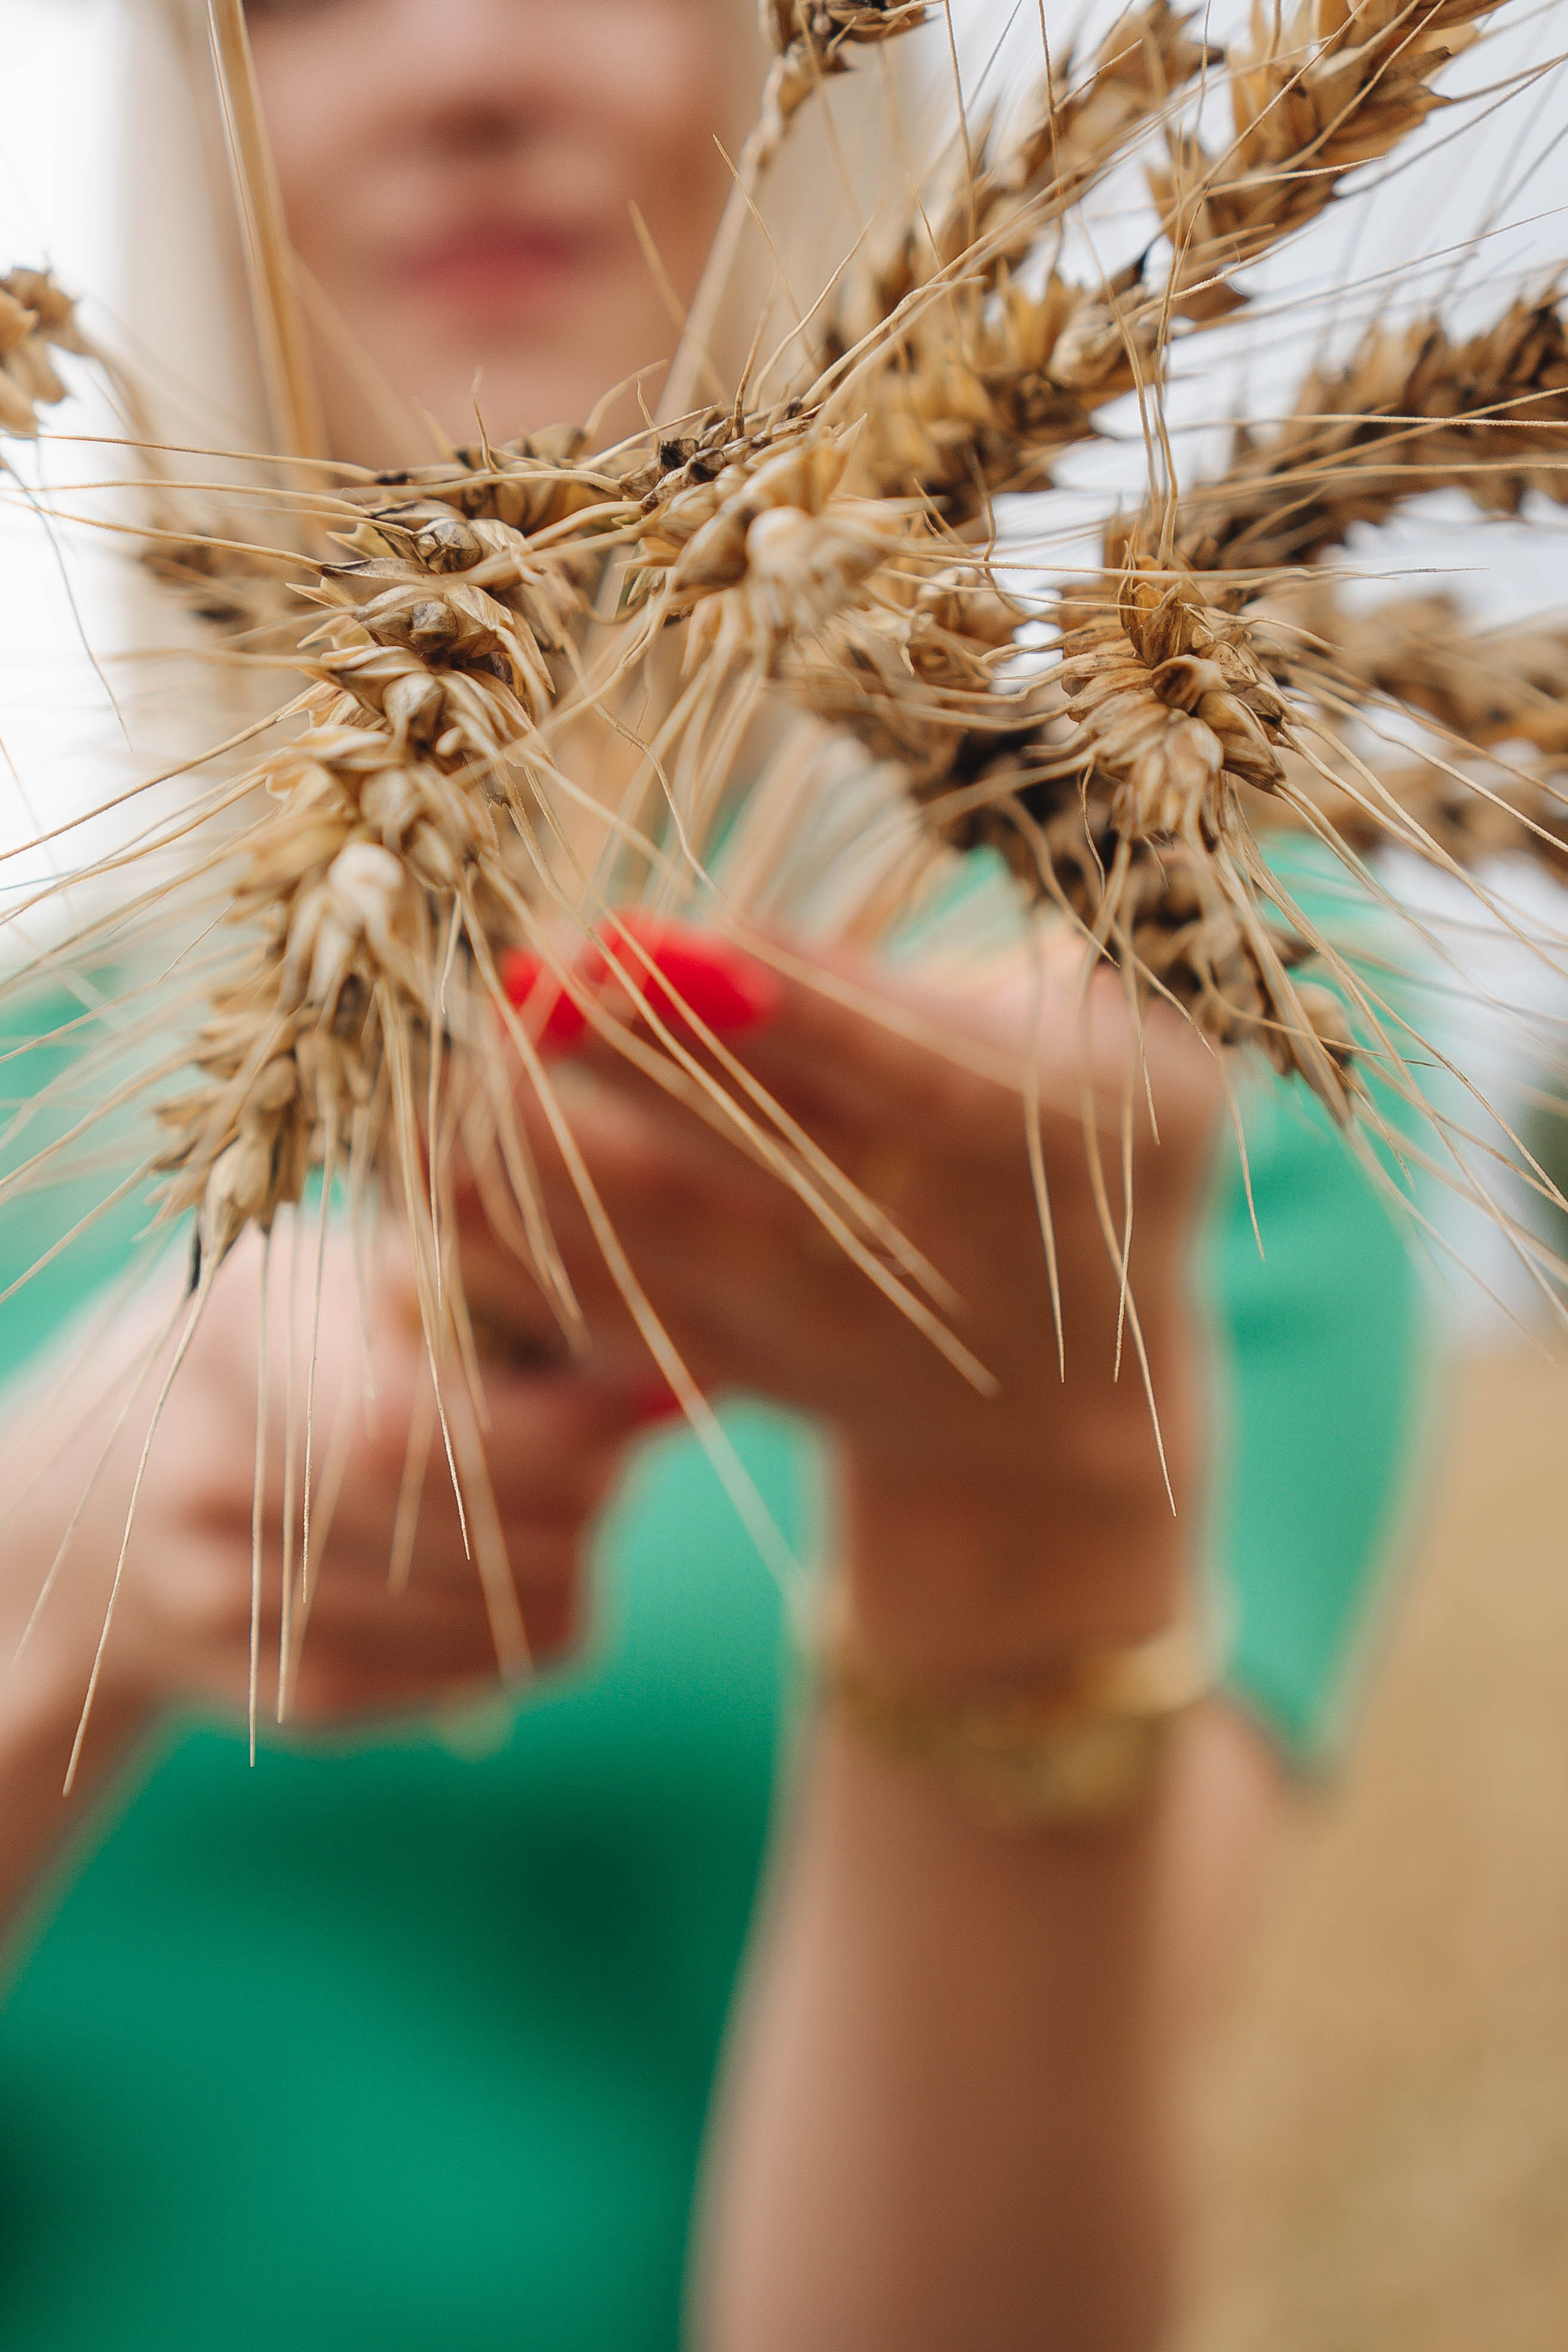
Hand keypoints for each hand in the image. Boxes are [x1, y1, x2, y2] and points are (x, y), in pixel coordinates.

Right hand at [2, 1227, 646, 1770]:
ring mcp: (237, 1604)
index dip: (557, 1424)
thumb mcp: (375, 1277)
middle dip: (585, 1488)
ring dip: (576, 1553)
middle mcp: (211, 1480)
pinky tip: (505, 1563)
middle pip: (470, 1528)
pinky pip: (483, 1671)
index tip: (644, 1391)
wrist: (125, 1490)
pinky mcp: (290, 1697)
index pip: (413, 1424)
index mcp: (242, 1338)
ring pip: (504, 1611)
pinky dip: (532, 1618)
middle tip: (612, 1446)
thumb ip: (511, 1304)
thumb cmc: (306, 1345)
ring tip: (558, 1494)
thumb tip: (676, 1380)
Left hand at [471, 925, 1225, 1686]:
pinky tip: (432, 1144)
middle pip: (758, 1160)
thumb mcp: (1149, 1030)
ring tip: (460, 1045)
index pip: (912, 1070)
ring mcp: (820, 1327)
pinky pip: (602, 1309)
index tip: (660, 935)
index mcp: (1049, 1137)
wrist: (1063, 1396)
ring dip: (547, 1150)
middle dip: (628, 1068)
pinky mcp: (727, 1369)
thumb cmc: (1100, 1143)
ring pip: (661, 1248)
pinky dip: (512, 1235)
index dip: (789, 1007)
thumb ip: (1074, 918)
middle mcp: (933, 1253)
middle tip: (521, 972)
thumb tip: (1011, 737)